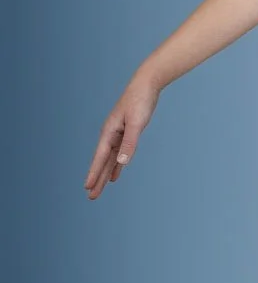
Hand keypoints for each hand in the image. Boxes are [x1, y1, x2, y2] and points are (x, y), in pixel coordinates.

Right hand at [84, 70, 162, 198]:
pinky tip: (115, 175)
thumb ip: (130, 142)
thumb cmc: (140, 101)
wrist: (146, 85)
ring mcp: (118, 135)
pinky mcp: (127, 134)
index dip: (94, 173)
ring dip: (105, 175)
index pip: (100, 157)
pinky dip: (117, 165)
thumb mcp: (136, 123)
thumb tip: (122, 161)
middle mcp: (111, 135)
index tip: (87, 187)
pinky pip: (120, 154)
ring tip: (99, 189)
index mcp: (109, 132)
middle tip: (91, 196)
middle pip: (102, 162)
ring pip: (110, 160)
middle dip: (97, 179)